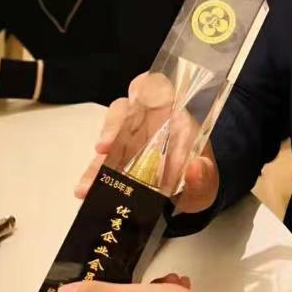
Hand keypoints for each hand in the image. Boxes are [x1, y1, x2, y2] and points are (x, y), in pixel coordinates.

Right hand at [75, 72, 219, 212]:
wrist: (187, 205)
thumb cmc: (199, 182)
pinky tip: (85, 191)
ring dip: (98, 160)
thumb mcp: (206, 182)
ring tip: (89, 184)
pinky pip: (101, 163)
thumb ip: (204, 176)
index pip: (158, 88)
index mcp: (175, 119)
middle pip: (126, 110)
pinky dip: (92, 176)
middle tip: (104, 148)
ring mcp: (130, 142)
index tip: (136, 97)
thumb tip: (196, 167)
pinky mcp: (118, 162)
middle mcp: (149, 125)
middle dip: (112, 126)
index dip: (145, 86)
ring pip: (109, 138)